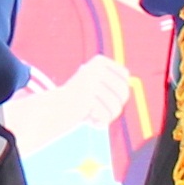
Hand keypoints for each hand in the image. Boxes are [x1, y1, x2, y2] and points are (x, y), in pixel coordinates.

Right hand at [0, 54, 137, 149]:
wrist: (54, 109)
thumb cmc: (79, 100)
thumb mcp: (99, 87)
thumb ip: (114, 84)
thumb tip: (129, 80)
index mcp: (99, 62)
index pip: (125, 77)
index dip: (120, 90)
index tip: (104, 94)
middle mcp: (95, 69)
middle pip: (124, 91)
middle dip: (116, 106)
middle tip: (102, 109)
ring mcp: (90, 82)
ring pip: (116, 107)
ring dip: (107, 117)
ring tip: (95, 116)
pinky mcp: (86, 97)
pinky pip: (105, 116)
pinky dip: (100, 123)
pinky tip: (90, 121)